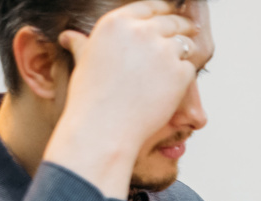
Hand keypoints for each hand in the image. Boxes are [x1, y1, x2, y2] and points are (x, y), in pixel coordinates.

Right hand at [44, 1, 199, 196]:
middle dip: (181, 26)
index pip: (150, 6)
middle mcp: (142, 32)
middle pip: (173, 21)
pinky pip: (190, 67)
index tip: (170, 13)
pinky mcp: (180, 72)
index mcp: (117, 23)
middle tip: (187, 32)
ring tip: (178, 61)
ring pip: (185, 42)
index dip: (163, 10)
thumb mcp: (83, 61)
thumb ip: (83, 44)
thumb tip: (69, 36)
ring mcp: (163, 51)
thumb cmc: (90, 98)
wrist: (104, 127)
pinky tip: (173, 86)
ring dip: (184, 50)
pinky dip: (185, 75)